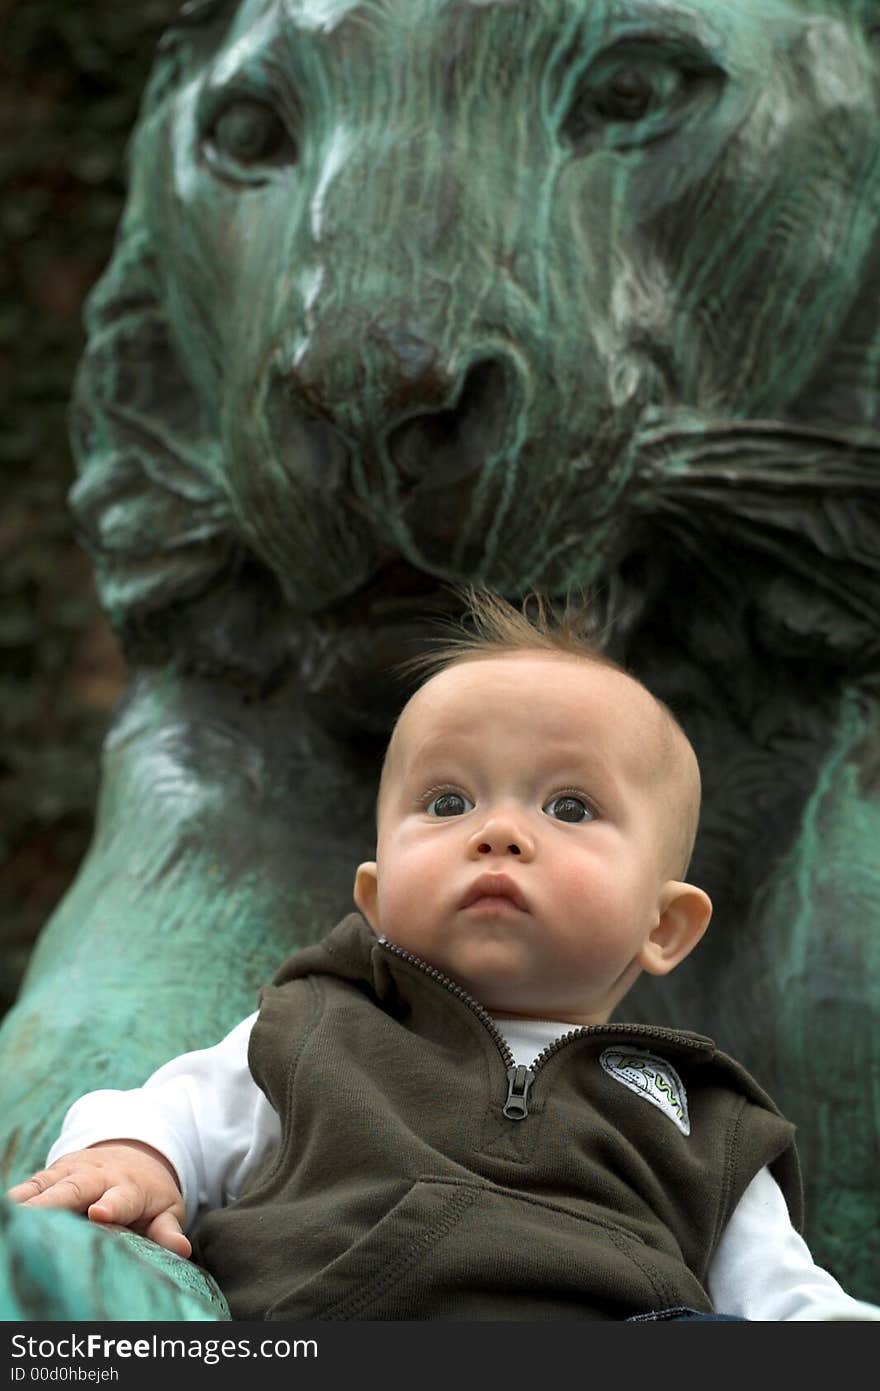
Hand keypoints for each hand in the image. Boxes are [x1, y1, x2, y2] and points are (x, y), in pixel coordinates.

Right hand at [6, 1140, 191, 1257]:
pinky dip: (17, 1195)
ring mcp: (70, 1173)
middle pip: (74, 1190)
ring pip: (46, 1186)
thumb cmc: (149, 1193)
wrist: (133, 1152)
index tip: (100, 1213)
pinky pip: (30, 1184)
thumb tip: (181, 1249)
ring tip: (14, 1217)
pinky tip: (7, 1208)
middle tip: (34, 1217)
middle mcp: (97, 1177)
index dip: (111, 1206)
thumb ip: (168, 1230)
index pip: (120, 1198)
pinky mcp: (51, 1174)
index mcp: (128, 1188)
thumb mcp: (166, 1209)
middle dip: (54, 1203)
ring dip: (29, 1201)